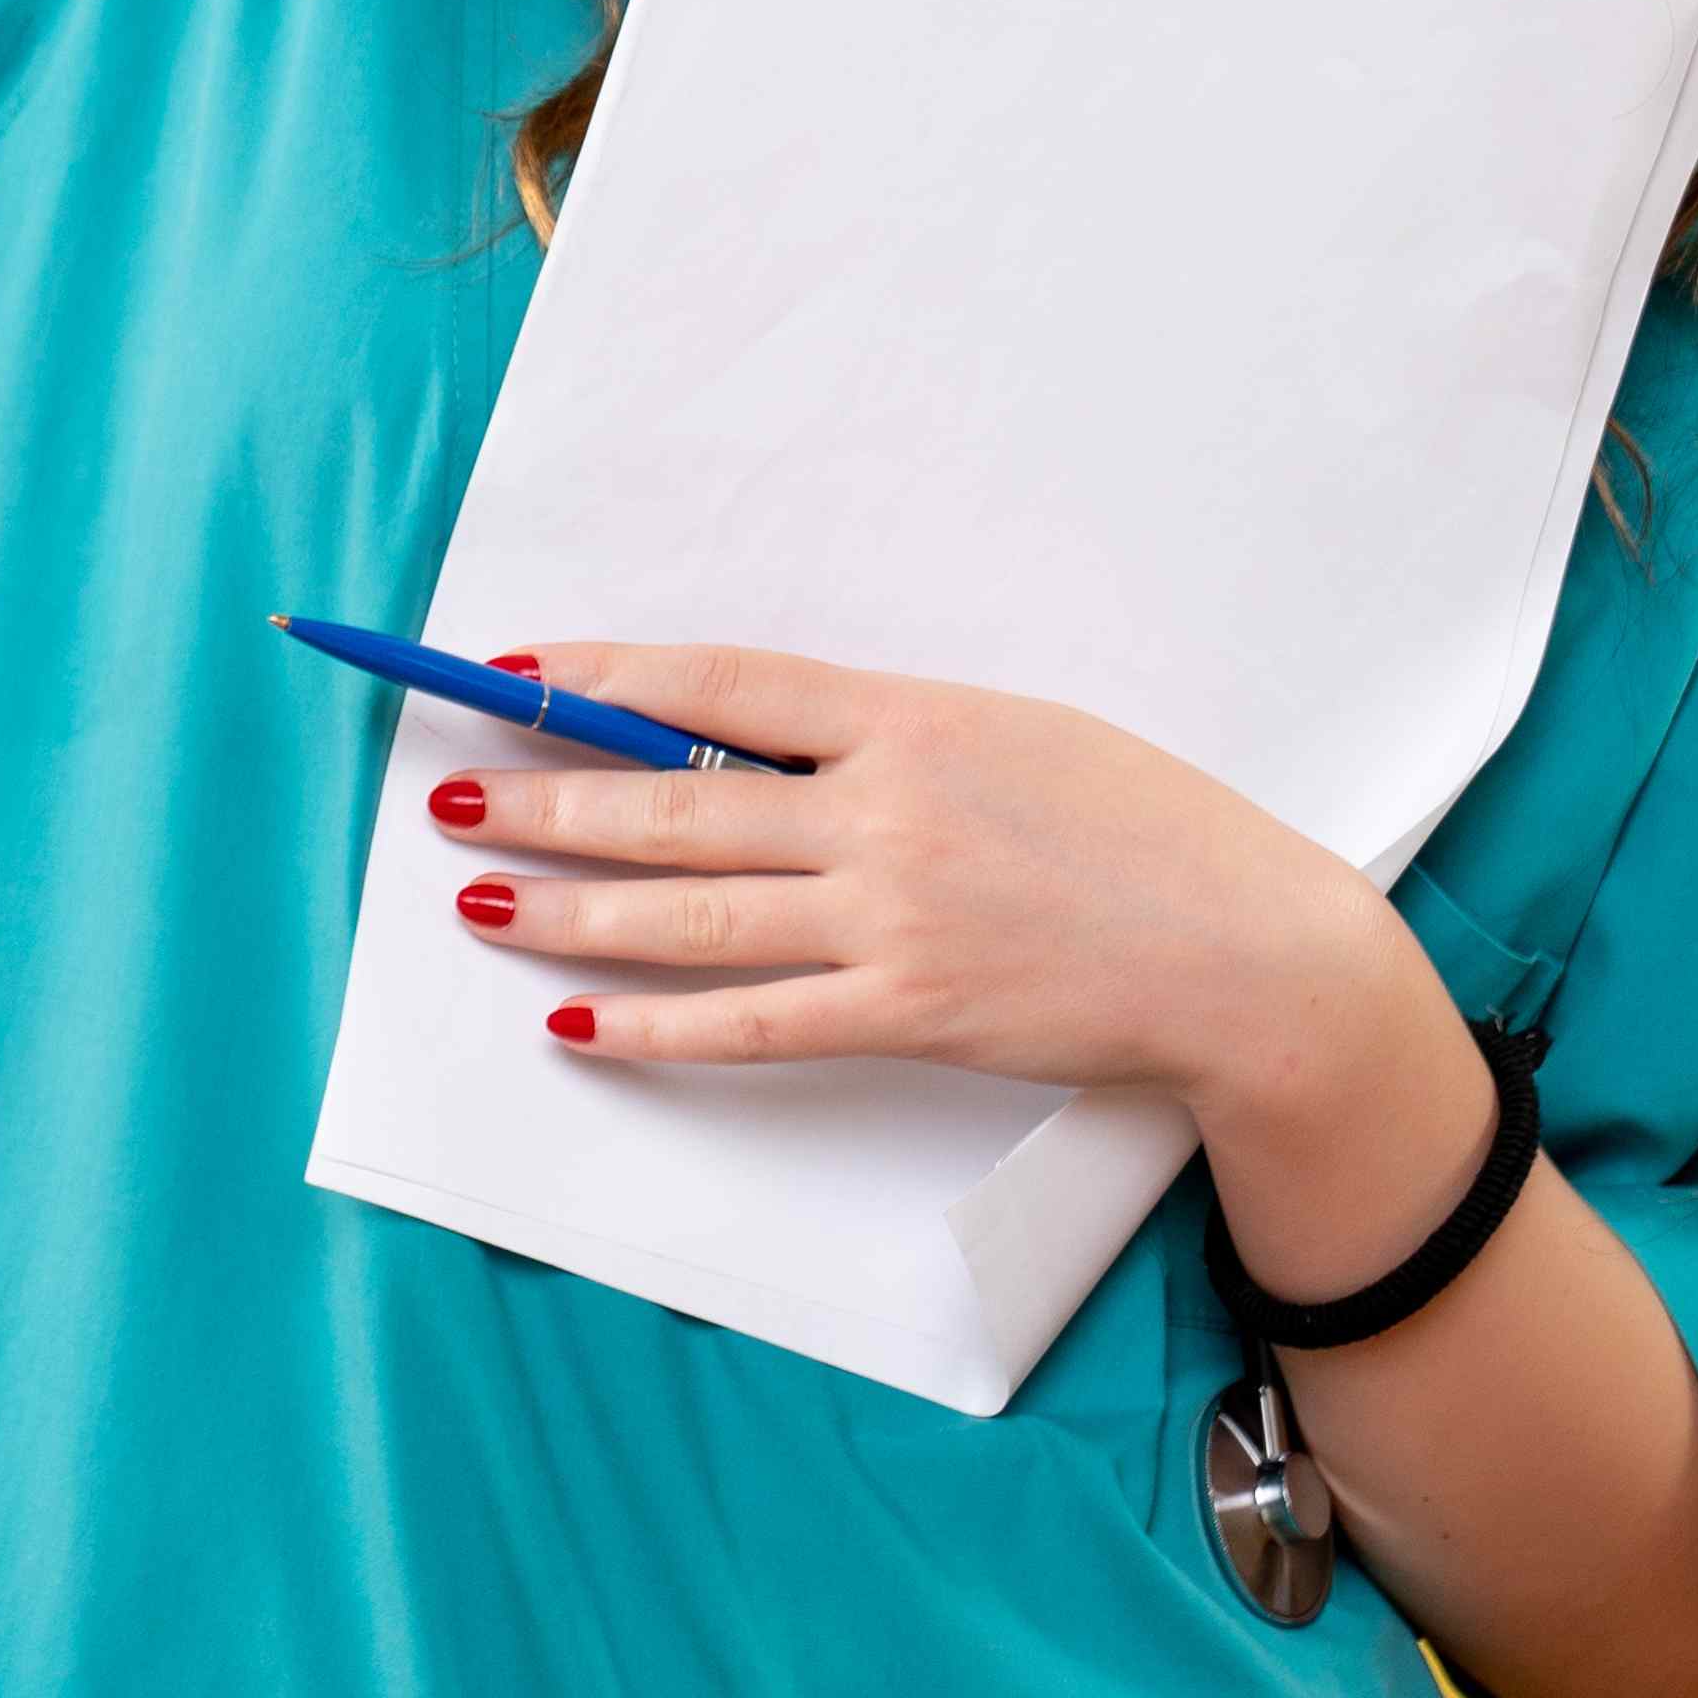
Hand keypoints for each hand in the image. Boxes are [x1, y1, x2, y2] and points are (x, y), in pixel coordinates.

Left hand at [425, 642, 1429, 1126]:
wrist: (1248, 954)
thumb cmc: (1139, 829)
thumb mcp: (1013, 732)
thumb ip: (886, 733)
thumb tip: (750, 737)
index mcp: (910, 717)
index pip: (717, 682)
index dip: (603, 676)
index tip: (513, 671)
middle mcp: (886, 810)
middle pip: (674, 796)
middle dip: (547, 793)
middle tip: (449, 792)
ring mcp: (894, 918)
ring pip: (690, 910)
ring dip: (572, 903)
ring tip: (480, 896)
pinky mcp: (910, 1014)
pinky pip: (751, 1022)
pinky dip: (655, 1026)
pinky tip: (579, 1022)